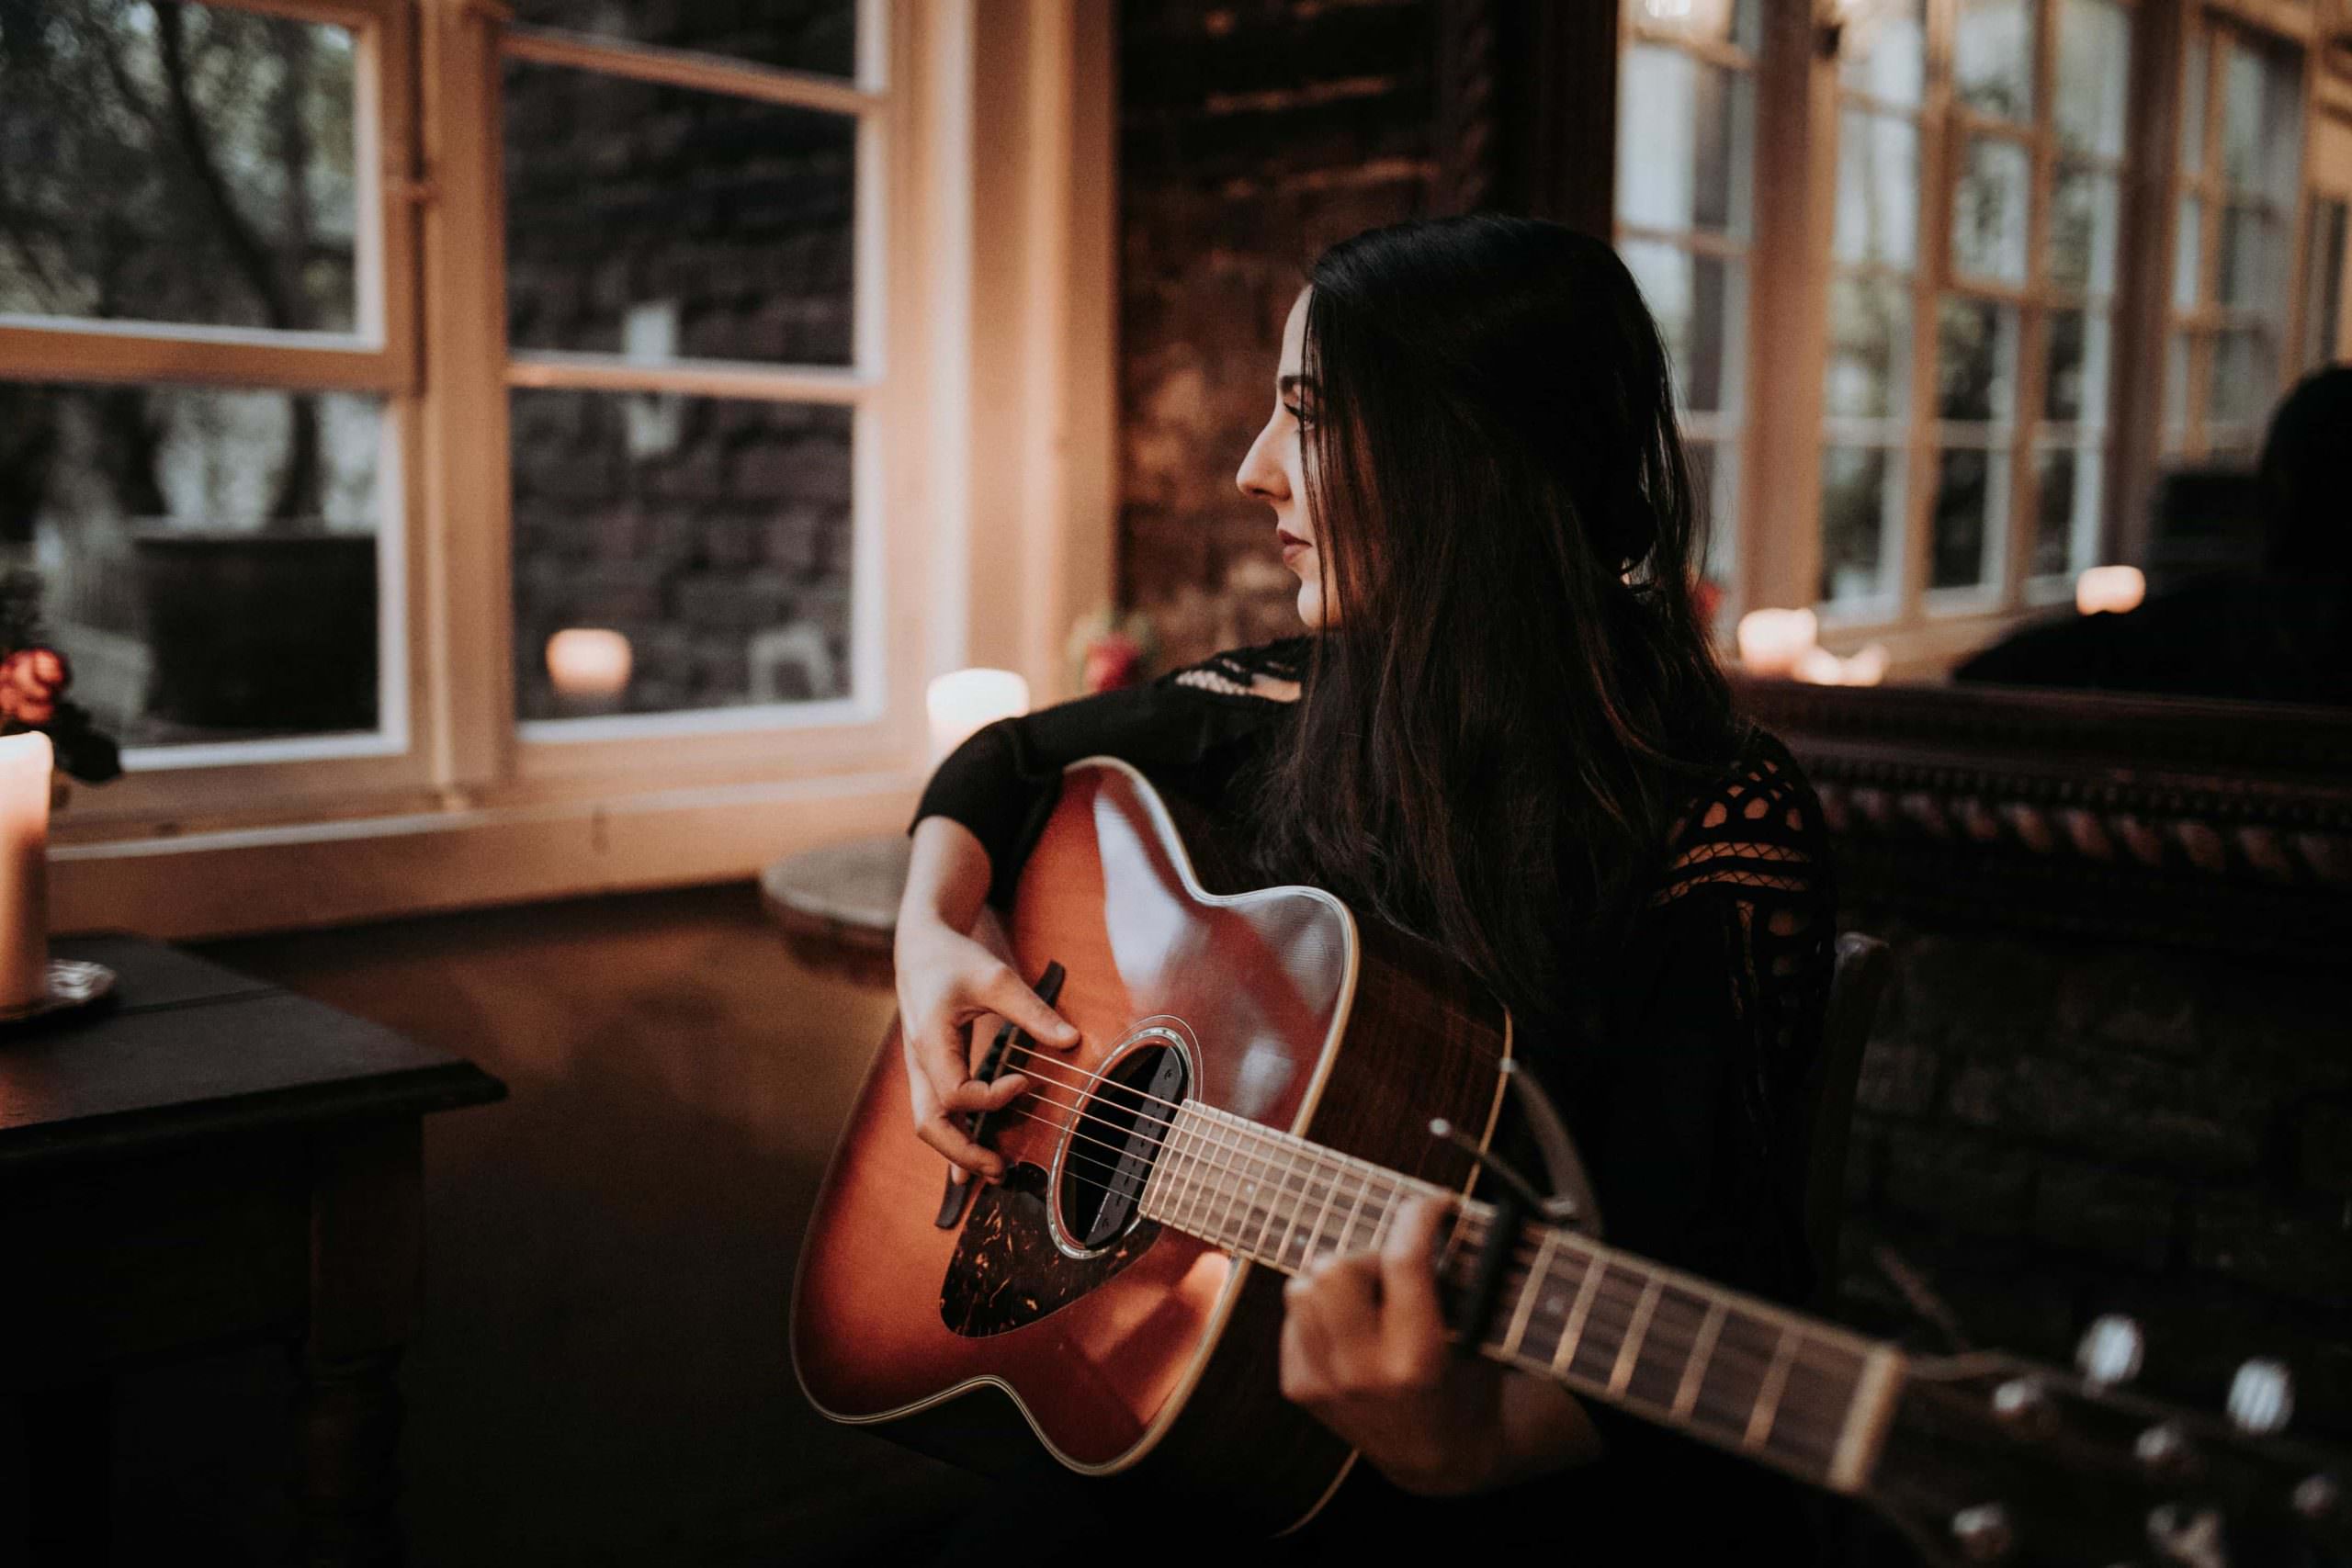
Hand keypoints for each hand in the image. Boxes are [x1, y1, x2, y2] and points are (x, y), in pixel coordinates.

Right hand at [893, 910, 1078, 1183]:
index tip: (1025, 1082)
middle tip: (1000, 1170)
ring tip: (995, 1170)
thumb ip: (1033, 1011)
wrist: (921, 947)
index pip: (955, 1092)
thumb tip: (1072, 1041)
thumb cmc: (954, 959)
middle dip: (962, 1153)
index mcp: (929, 1041)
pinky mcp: (929, 1070)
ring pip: (929, 1124)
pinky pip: (936, 1112)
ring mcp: (920, 1070)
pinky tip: (975, 1156)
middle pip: (929, 1124)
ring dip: (958, 1151)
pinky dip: (955, 1136)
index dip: (992, 1098)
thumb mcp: (996, 978)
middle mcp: (918, 1062)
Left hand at [1278, 1196, 1511, 1494]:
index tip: (1433, 1203)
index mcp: (1417, 1358)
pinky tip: (1352, 1328)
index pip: (1404, 1261)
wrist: (1438, 1458)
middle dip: (1367, 1256)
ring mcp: (1325, 1382)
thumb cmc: (1467, 1386)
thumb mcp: (1479, 1336)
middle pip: (1335, 1267)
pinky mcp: (1299, 1386)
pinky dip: (1319, 1310)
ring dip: (1335, 1279)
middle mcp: (1364, 1372)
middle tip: (1393, 1271)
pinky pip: (1292, 1316)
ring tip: (1369, 1298)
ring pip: (1302, 1286)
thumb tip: (1433, 1212)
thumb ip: (1456, 1279)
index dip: (1419, 1216)